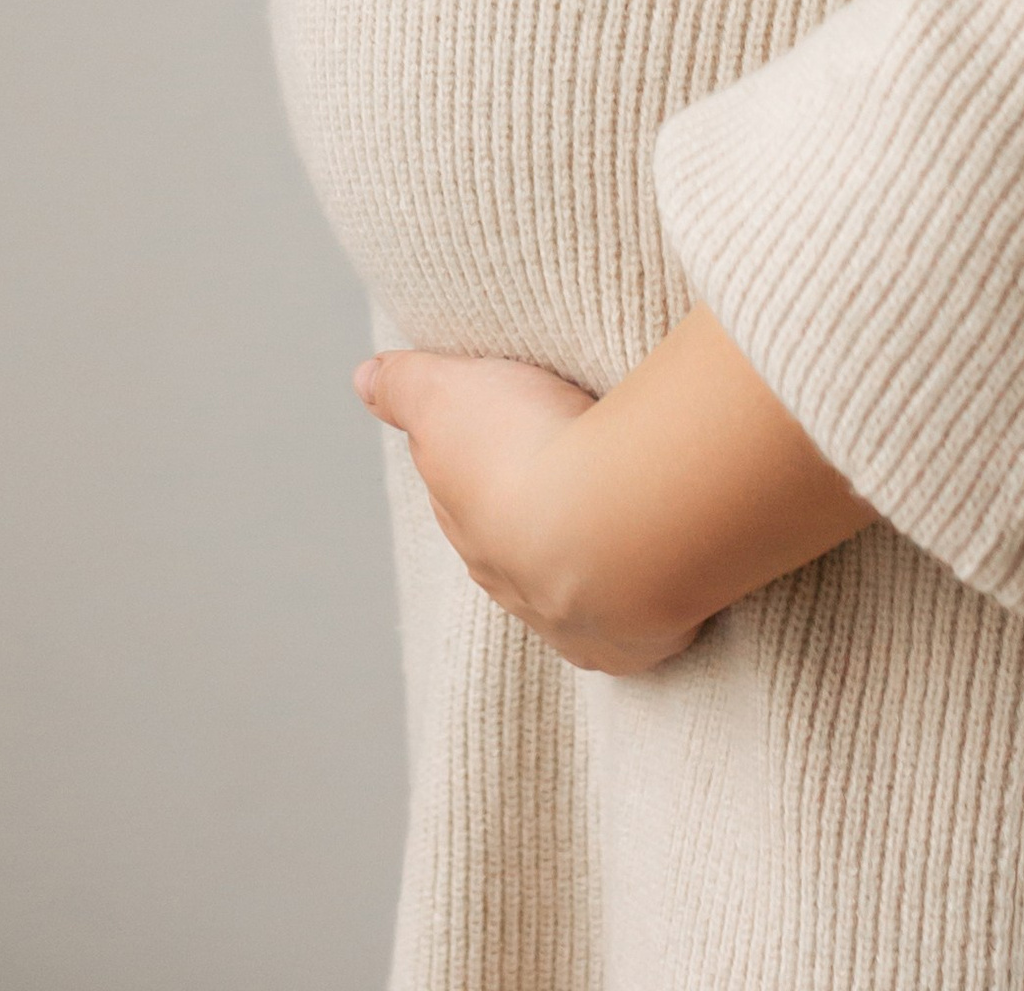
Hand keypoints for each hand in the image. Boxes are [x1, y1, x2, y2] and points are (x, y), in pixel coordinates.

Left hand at [355, 348, 694, 671]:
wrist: (612, 524)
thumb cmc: (531, 448)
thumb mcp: (448, 393)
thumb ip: (405, 387)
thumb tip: (363, 379)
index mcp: (470, 527)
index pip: (468, 495)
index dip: (490, 458)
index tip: (517, 428)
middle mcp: (512, 584)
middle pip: (521, 545)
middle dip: (542, 511)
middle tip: (581, 463)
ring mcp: (572, 622)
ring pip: (576, 587)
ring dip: (596, 554)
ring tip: (628, 510)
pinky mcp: (631, 645)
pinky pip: (633, 629)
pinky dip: (643, 603)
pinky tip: (660, 572)